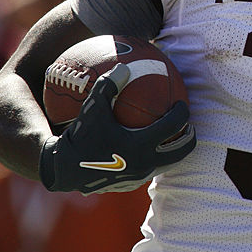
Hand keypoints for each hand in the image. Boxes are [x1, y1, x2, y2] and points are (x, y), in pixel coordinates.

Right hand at [39, 63, 195, 192]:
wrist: (61, 170)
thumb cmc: (78, 136)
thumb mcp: (92, 108)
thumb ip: (109, 86)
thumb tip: (124, 66)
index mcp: (141, 144)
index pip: (174, 126)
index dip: (183, 113)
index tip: (183, 103)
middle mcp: (145, 163)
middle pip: (181, 150)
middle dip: (189, 137)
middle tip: (189, 125)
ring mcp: (138, 177)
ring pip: (167, 164)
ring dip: (173, 150)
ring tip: (174, 137)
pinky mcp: (129, 185)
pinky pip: (149, 170)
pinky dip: (154, 158)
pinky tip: (147, 148)